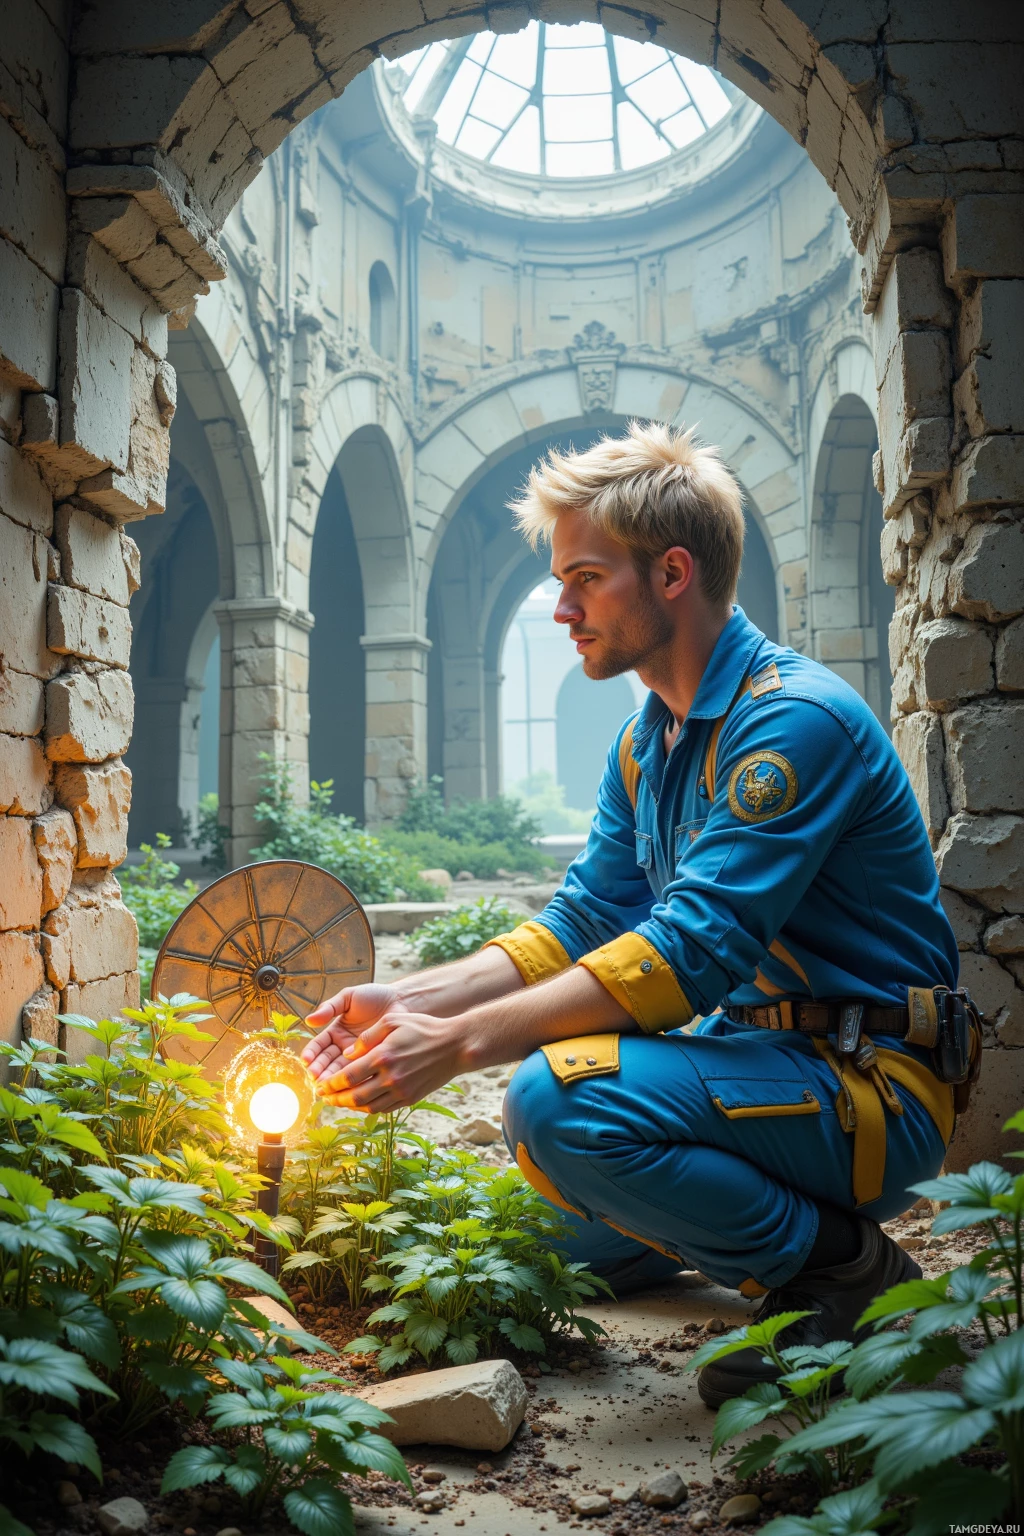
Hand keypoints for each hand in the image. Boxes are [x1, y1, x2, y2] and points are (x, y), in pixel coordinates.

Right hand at [302, 983, 405, 1084]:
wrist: (401, 1000)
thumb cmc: (374, 996)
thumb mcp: (348, 997)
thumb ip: (329, 1008)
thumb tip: (308, 1020)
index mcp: (335, 1032)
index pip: (319, 1045)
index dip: (311, 1053)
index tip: (306, 1060)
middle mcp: (343, 1046)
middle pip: (327, 1061)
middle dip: (319, 1070)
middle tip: (315, 1078)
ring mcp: (357, 1056)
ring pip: (340, 1070)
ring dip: (332, 1078)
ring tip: (327, 1084)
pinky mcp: (371, 1061)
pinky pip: (360, 1072)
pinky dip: (352, 1080)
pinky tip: (347, 1085)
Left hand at [316, 1012, 470, 1114]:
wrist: (454, 1046)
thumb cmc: (423, 1028)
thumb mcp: (393, 1021)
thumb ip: (367, 1037)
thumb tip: (346, 1054)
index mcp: (383, 1056)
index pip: (348, 1076)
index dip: (330, 1083)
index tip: (320, 1085)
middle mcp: (390, 1077)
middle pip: (354, 1096)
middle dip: (335, 1099)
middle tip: (324, 1097)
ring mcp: (401, 1090)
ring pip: (368, 1106)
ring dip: (349, 1107)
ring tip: (339, 1102)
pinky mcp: (410, 1098)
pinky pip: (383, 1109)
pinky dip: (368, 1108)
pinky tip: (361, 1103)